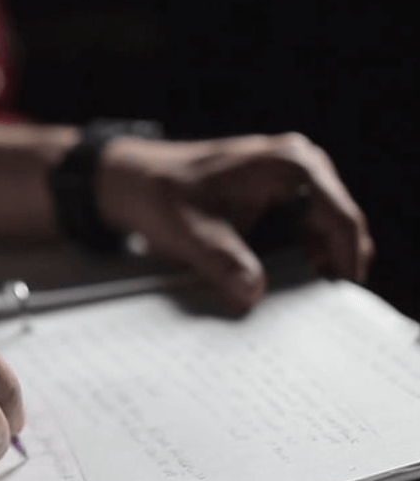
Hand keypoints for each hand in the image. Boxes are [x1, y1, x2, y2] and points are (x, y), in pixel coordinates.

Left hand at [98, 132, 373, 310]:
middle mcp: (302, 167)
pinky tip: (275, 284)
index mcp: (290, 168)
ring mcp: (294, 180)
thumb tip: (252, 294)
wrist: (133, 179)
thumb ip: (221, 261)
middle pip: (339, 229)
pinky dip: (295, 258)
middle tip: (315, 314)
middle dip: (329, 269)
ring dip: (312, 266)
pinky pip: (303, 231)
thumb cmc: (159, 194)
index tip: (339, 303)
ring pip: (324, 233)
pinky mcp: (281, 196)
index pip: (341, 221)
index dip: (346, 264)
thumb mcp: (187, 230)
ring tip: (294, 305)